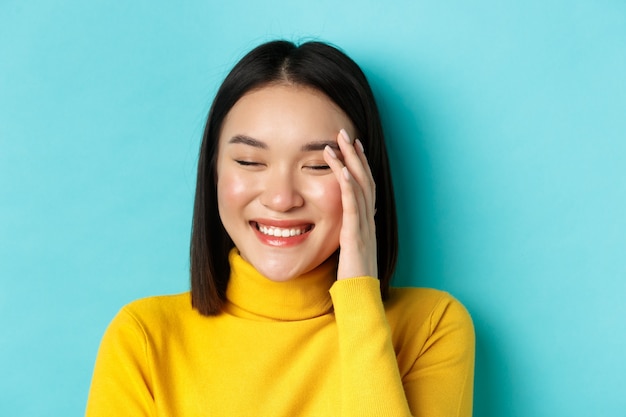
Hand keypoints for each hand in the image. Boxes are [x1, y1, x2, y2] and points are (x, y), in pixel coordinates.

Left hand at [323, 129, 377, 279]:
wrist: (360, 298)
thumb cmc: (353, 277)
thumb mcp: (349, 248)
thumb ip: (347, 232)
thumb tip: (341, 221)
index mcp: (366, 221)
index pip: (364, 186)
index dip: (359, 164)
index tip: (351, 145)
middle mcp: (368, 220)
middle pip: (364, 179)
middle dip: (355, 154)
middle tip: (344, 132)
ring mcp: (364, 226)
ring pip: (359, 187)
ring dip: (349, 162)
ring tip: (338, 142)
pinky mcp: (355, 235)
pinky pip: (352, 206)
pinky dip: (348, 186)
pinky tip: (342, 169)